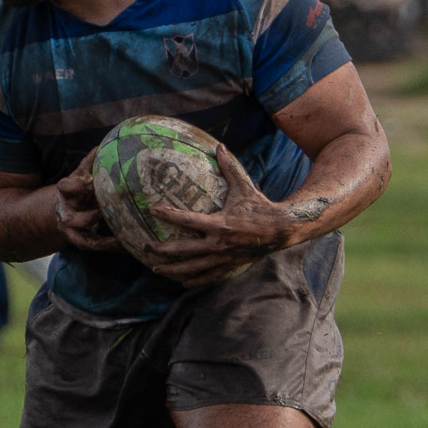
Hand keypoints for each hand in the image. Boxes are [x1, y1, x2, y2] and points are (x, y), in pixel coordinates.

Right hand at [55, 149, 119, 251]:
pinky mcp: (80, 240)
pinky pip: (94, 246)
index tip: (89, 183)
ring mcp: (72, 229)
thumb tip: (106, 142)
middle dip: (87, 217)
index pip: (65, 187)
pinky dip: (108, 247)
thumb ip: (91, 162)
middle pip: (72, 218)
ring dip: (99, 240)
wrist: (61, 209)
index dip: (76, 186)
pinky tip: (124, 246)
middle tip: (104, 213)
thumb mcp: (81, 173)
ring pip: (81, 238)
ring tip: (117, 239)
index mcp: (66, 192)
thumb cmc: (78, 187)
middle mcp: (66, 212)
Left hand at [146, 146, 291, 286]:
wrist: (281, 229)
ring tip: (156, 269)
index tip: (152, 210)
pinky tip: (183, 282)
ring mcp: (224, 258)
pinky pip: (210, 276)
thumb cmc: (260, 206)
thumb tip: (219, 145)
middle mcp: (219, 244)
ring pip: (193, 267)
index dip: (169, 215)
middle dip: (163, 250)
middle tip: (146, 247)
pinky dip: (196, 280)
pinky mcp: (230, 265)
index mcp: (220, 224)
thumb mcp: (244, 186)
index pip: (188, 220)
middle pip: (184, 250)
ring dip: (173, 269)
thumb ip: (229, 167)